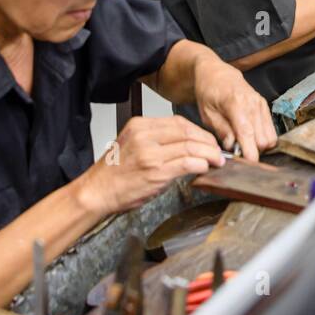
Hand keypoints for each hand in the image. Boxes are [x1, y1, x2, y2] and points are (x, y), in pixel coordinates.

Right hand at [76, 116, 224, 215]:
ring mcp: (150, 154)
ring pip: (191, 146)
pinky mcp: (156, 172)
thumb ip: (157, 140)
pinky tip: (205, 168)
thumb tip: (187, 144)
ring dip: (209, 154)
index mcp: (139, 126)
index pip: (179, 122)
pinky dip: (201, 165)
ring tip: (216, 161)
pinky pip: (187, 163)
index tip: (207, 140)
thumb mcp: (132, 145)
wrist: (96, 192)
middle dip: (208, 142)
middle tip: (217, 151)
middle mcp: (145, 136)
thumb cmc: (114, 173)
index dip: (199, 131)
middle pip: (188, 132)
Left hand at [194, 58, 275, 162]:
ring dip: (258, 146)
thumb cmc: (208, 91)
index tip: (248, 164)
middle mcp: (253, 103)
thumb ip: (221, 130)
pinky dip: (261, 139)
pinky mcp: (265, 107)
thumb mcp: (206, 113)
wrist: (216, 72)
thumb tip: (232, 146)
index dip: (250, 151)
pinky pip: (270, 131)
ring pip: (269, 137)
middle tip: (236, 152)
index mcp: (236, 103)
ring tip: (241, 143)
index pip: (247, 133)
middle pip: (262, 139)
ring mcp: (261, 104)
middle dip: (252, 151)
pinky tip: (248, 137)